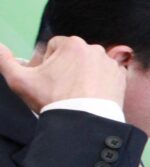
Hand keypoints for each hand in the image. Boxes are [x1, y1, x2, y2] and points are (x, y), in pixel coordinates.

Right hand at [0, 36, 125, 112]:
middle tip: (60, 89)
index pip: (54, 48)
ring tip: (75, 94)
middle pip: (73, 56)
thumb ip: (4, 61)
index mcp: (72, 44)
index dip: (46, 63)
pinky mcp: (121, 77)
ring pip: (89, 65)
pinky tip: (90, 97)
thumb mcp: (20, 81)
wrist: (85, 122)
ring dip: (82, 75)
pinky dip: (99, 83)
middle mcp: (94, 48)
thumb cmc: (52, 100)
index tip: (45, 80)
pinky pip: (106, 76)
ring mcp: (110, 63)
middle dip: (65, 69)